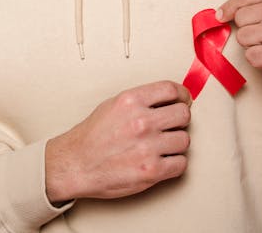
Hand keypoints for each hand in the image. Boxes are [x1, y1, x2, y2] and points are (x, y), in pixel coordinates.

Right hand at [45, 81, 191, 202]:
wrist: (77, 164)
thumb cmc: (93, 136)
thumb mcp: (114, 104)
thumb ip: (142, 100)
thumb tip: (169, 98)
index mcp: (132, 101)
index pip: (171, 89)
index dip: (182, 95)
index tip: (184, 100)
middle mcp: (142, 122)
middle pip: (183, 114)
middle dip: (180, 119)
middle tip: (173, 124)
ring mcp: (148, 147)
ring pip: (184, 140)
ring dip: (176, 142)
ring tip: (164, 144)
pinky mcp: (151, 171)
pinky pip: (181, 164)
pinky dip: (175, 163)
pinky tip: (163, 159)